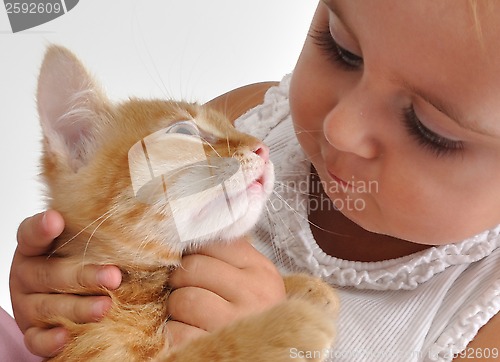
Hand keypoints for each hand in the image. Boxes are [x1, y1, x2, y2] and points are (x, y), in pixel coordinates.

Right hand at [9, 210, 121, 356]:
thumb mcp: (81, 242)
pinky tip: (66, 336)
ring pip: (49, 307)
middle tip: (114, 276)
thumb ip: (96, 230)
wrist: (57, 297)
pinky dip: (50, 340)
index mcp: (35, 249)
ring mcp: (28, 304)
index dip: (42, 228)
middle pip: (50, 274)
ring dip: (78, 308)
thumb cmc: (76, 262)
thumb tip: (139, 205)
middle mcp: (28, 275)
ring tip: (106, 307)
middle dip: (84, 276)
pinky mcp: (31, 331)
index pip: (32, 235)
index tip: (56, 220)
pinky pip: (37, 339)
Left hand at [166, 237, 285, 347]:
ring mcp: (235, 322)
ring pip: (182, 299)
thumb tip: (193, 237)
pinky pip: (176, 331)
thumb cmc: (257, 315)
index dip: (195, 252)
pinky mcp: (215, 348)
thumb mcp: (257, 281)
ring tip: (189, 312)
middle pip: (193, 268)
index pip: (214, 243)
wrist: (275, 354)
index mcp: (262, 271)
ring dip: (177, 307)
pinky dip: (174, 333)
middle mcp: (253, 294)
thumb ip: (233, 259)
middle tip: (186, 288)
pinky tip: (188, 332)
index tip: (194, 263)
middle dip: (181, 279)